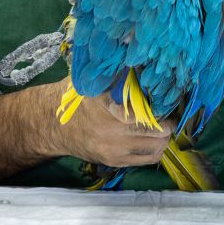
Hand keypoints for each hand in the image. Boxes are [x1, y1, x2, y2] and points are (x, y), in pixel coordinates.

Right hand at [47, 78, 176, 166]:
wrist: (53, 125)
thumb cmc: (79, 98)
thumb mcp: (96, 81)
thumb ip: (120, 74)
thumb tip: (147, 62)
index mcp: (109, 105)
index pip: (148, 109)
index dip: (164, 104)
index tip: (170, 96)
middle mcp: (112, 130)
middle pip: (158, 130)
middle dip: (168, 121)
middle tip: (170, 111)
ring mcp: (114, 150)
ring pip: (157, 147)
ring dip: (164, 136)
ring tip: (163, 124)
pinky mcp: (115, 162)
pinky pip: (148, 159)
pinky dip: (156, 147)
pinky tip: (153, 136)